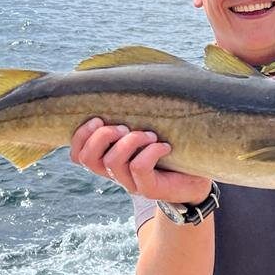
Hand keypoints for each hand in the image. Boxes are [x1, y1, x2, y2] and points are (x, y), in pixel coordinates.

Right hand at [69, 118, 212, 203]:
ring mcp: (130, 184)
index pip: (77, 155)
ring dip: (131, 141)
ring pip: (113, 161)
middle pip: (88, 158)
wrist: (197, 179)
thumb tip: (121, 84)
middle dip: (102, 136)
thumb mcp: (146, 131)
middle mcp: (115, 174)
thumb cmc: (170, 151)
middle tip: (125, 127)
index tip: (98, 119)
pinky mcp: (149, 190)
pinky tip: (164, 146)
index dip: (80, 136)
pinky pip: (138, 167)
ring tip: (150, 134)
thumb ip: (130, 118)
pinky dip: (150, 151)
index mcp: (108, 160)